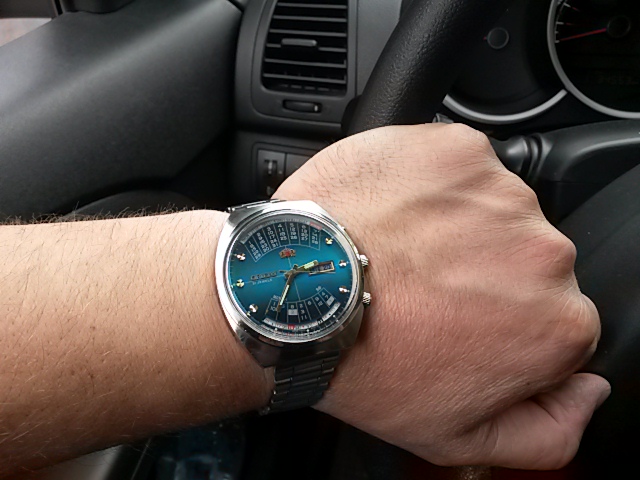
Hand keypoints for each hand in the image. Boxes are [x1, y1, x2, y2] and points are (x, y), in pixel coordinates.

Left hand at [275, 124, 609, 469]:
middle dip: (485, 275)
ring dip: (458, 228)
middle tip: (425, 289)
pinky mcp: (456, 150)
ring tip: (403, 251)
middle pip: (528, 262)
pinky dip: (434, 187)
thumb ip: (546, 432)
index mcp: (555, 323)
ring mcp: (500, 193)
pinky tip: (397, 216)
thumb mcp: (456, 438)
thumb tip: (588, 393)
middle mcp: (543, 253)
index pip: (555, 318)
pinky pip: (461, 169)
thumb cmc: (364, 363)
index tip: (463, 322)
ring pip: (494, 212)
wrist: (292, 293)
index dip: (505, 323)